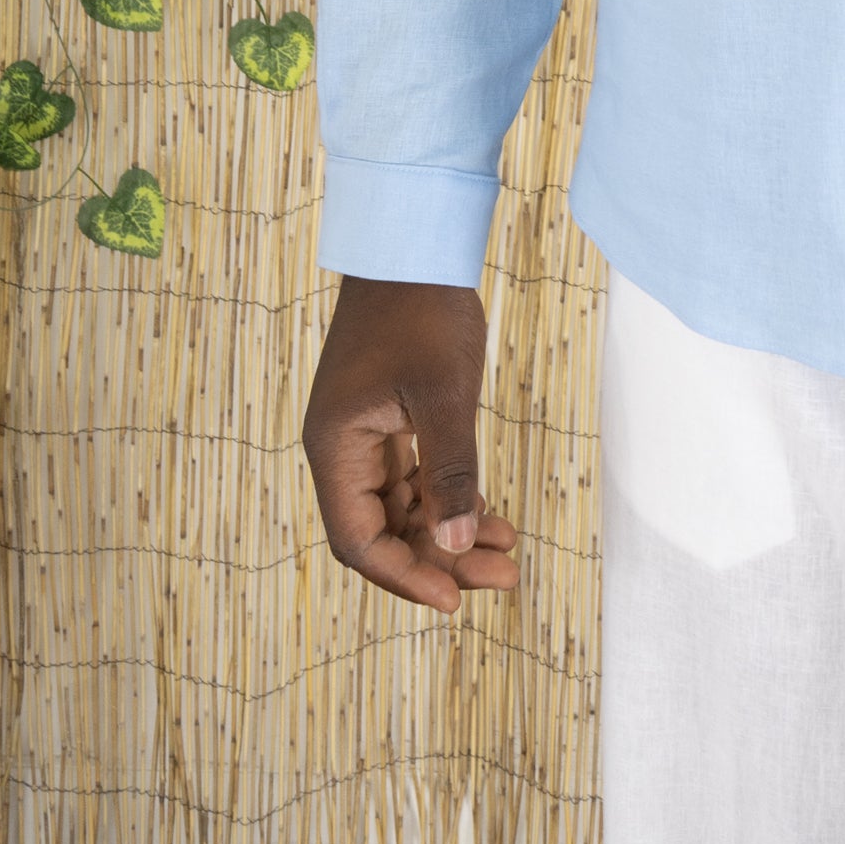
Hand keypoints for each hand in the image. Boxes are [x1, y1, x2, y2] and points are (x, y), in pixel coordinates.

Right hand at [302, 275, 519, 612]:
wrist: (416, 243)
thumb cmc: (424, 312)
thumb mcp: (444, 396)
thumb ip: (451, 474)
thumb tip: (455, 550)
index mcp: (335, 449)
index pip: (359, 542)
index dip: (406, 576)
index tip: (456, 600)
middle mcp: (340, 449)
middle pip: (384, 532)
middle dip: (441, 560)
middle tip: (504, 579)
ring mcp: (363, 434)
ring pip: (403, 510)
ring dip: (450, 534)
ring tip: (509, 554)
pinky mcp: (387, 420)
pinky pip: (415, 480)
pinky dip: (450, 500)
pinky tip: (494, 517)